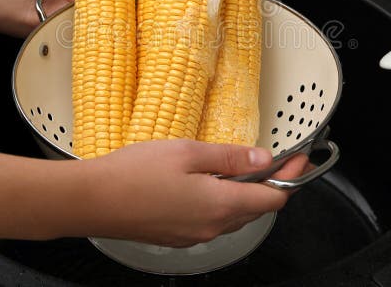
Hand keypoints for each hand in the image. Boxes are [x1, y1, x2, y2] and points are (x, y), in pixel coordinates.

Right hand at [79, 139, 308, 246]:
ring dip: (244, 192)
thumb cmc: (133, 174)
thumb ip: (230, 158)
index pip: (274, 197)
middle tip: (272, 156)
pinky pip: (213, 219)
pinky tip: (207, 181)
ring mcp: (194, 235)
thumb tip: (263, 160)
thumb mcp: (188, 153)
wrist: (91, 202)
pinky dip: (222, 201)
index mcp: (221, 205)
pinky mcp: (178, 236)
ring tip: (238, 165)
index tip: (299, 158)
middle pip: (257, 208)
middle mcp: (212, 227)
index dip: (292, 176)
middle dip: (270, 183)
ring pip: (235, 214)